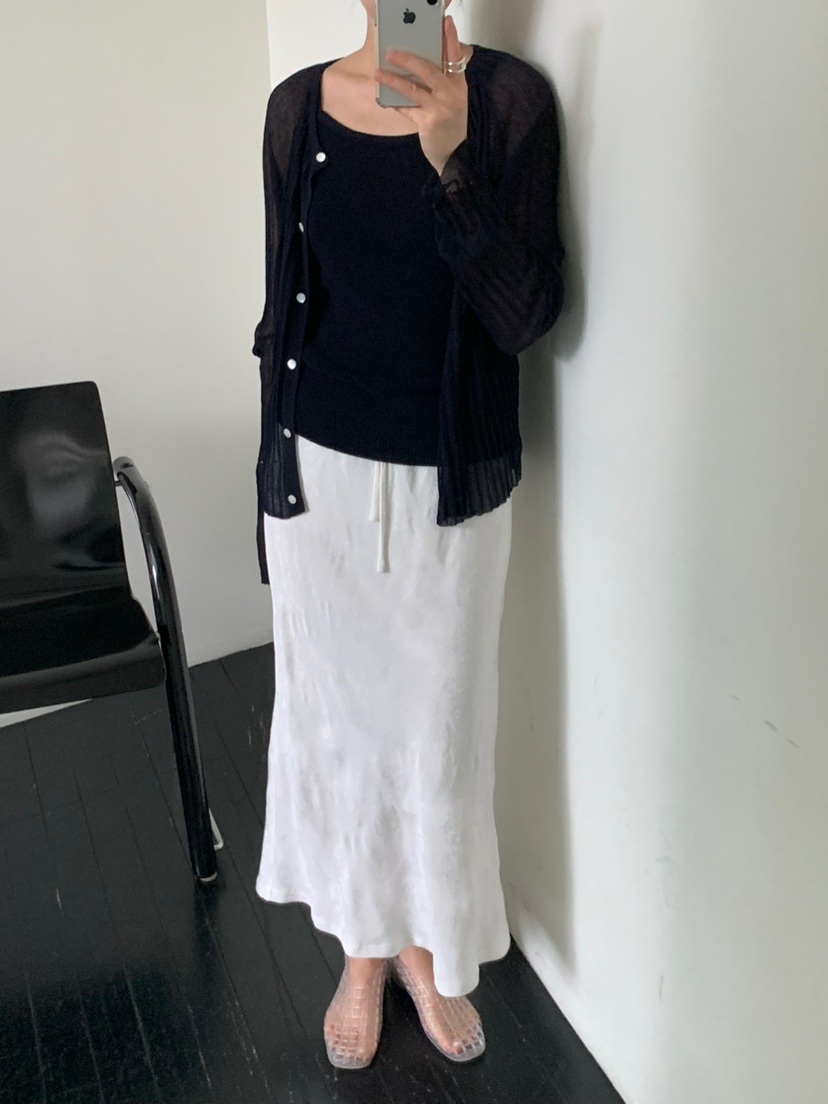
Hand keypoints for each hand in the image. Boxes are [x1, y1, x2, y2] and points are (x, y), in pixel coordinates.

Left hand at [374, 15, 469, 175]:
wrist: (455, 154)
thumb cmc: (450, 123)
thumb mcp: (454, 99)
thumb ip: (444, 81)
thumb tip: (421, 63)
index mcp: (459, 85)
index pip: (456, 57)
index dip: (450, 38)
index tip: (445, 22)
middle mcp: (451, 94)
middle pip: (429, 70)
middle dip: (409, 59)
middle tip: (391, 52)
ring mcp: (440, 109)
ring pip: (413, 89)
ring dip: (393, 80)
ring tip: (378, 73)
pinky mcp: (428, 123)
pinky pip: (407, 109)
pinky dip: (395, 103)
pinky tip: (384, 99)